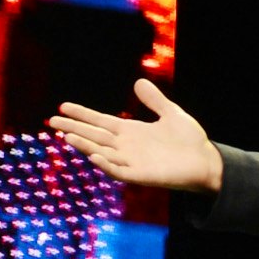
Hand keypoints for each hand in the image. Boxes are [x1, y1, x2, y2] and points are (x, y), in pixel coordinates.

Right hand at [51, 79, 222, 193]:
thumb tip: (138, 82)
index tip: (64, 106)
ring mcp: (132, 162)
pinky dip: (106, 165)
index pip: (100, 121)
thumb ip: (154, 100)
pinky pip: (119, 171)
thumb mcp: (171, 114)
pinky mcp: (141, 176)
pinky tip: (95, 156)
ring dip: (85, 145)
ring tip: (68, 136)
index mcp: (131, 132)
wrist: (206, 161)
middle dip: (74, 128)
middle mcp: (127, 147)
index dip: (83, 114)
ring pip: (102, 153)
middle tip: (52, 120)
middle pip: (94, 136)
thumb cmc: (190, 140)